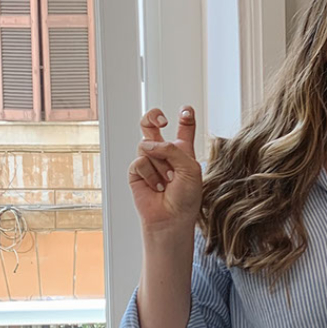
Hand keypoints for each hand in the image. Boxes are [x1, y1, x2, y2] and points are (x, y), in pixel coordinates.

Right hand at [128, 106, 202, 233]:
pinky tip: (156, 187)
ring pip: (148, 145)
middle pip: (153, 125)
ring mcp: (149, 161)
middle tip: (161, 120)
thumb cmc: (186, 197)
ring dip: (160, 164)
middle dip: (153, 116)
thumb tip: (148, 144)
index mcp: (183, 151)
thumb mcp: (190, 168)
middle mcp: (165, 153)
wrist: (171, 218)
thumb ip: (173, 149)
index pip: (183, 129)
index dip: (185, 117)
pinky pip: (140, 161)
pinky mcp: (136, 172)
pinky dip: (150, 174)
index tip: (186, 109)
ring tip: (167, 181)